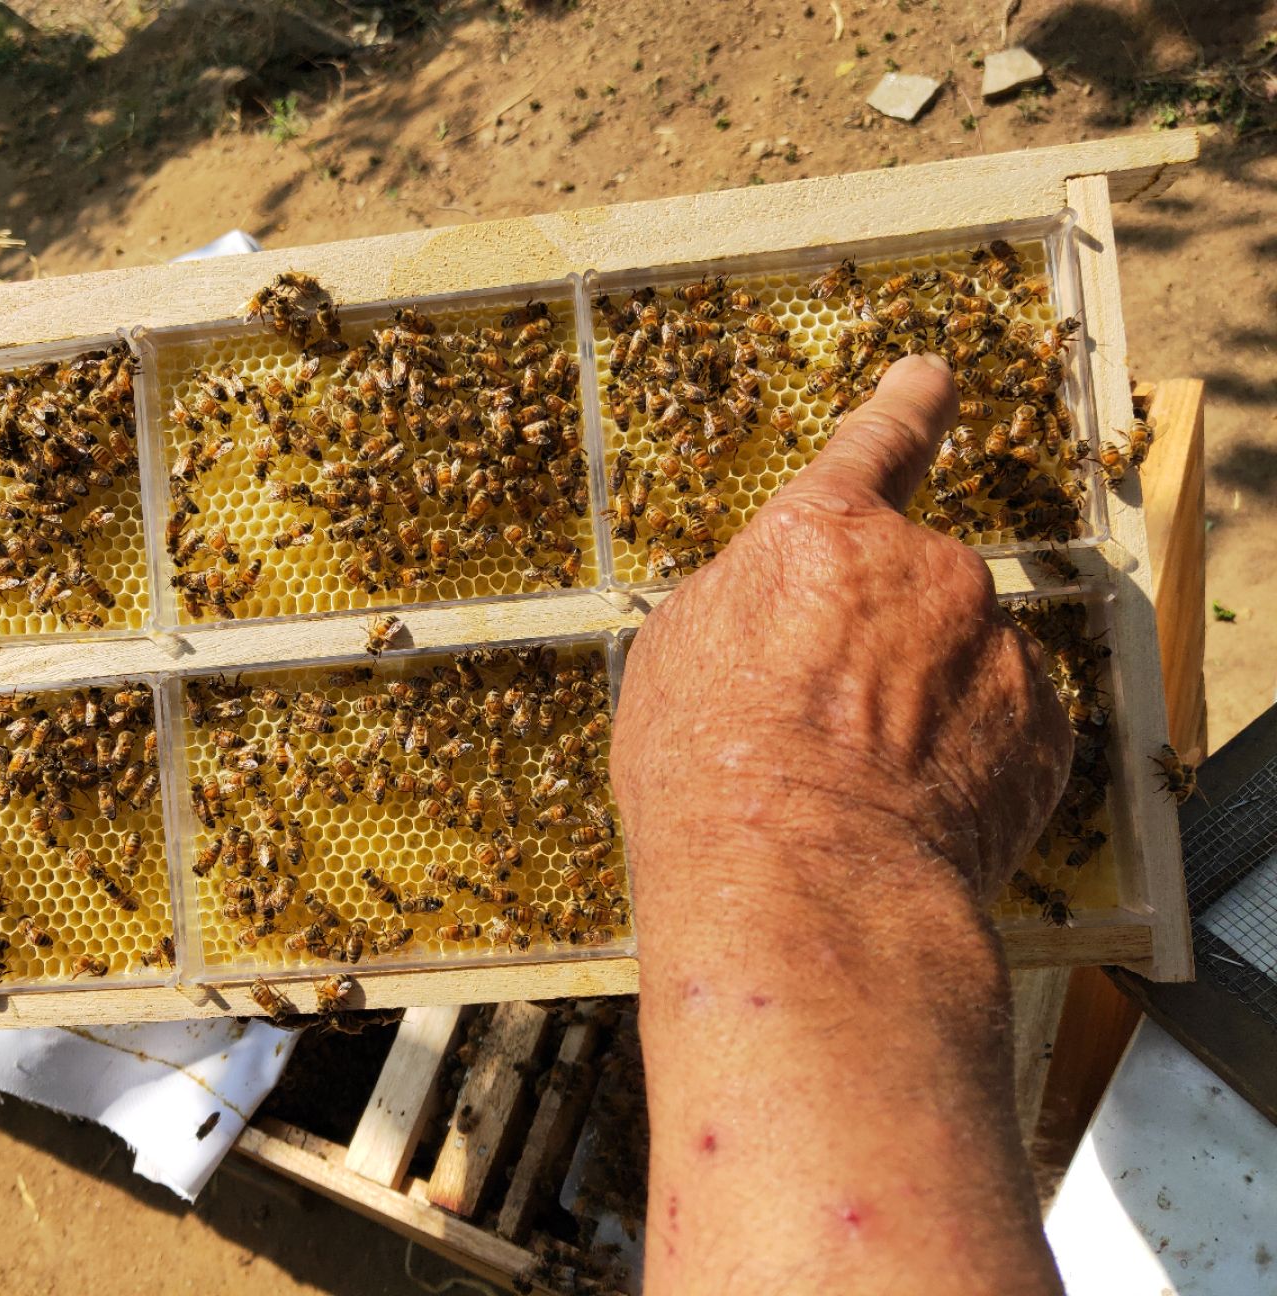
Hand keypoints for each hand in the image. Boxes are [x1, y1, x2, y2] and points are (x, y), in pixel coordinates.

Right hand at [616, 353, 1071, 1295]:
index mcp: (823, 533)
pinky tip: (910, 810)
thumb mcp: (676, 658)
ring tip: (857, 787)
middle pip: (911, 585)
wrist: (806, 890)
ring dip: (924, 703)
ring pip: (962, 660)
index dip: (904, 405)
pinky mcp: (1046, 731)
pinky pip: (1004, 727)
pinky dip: (968, 759)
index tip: (933, 375)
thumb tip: (776, 601)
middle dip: (878, 639)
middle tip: (819, 724)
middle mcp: (927, 568)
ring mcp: (998, 649)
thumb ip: (744, 597)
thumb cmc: (712, 774)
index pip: (877, 441)